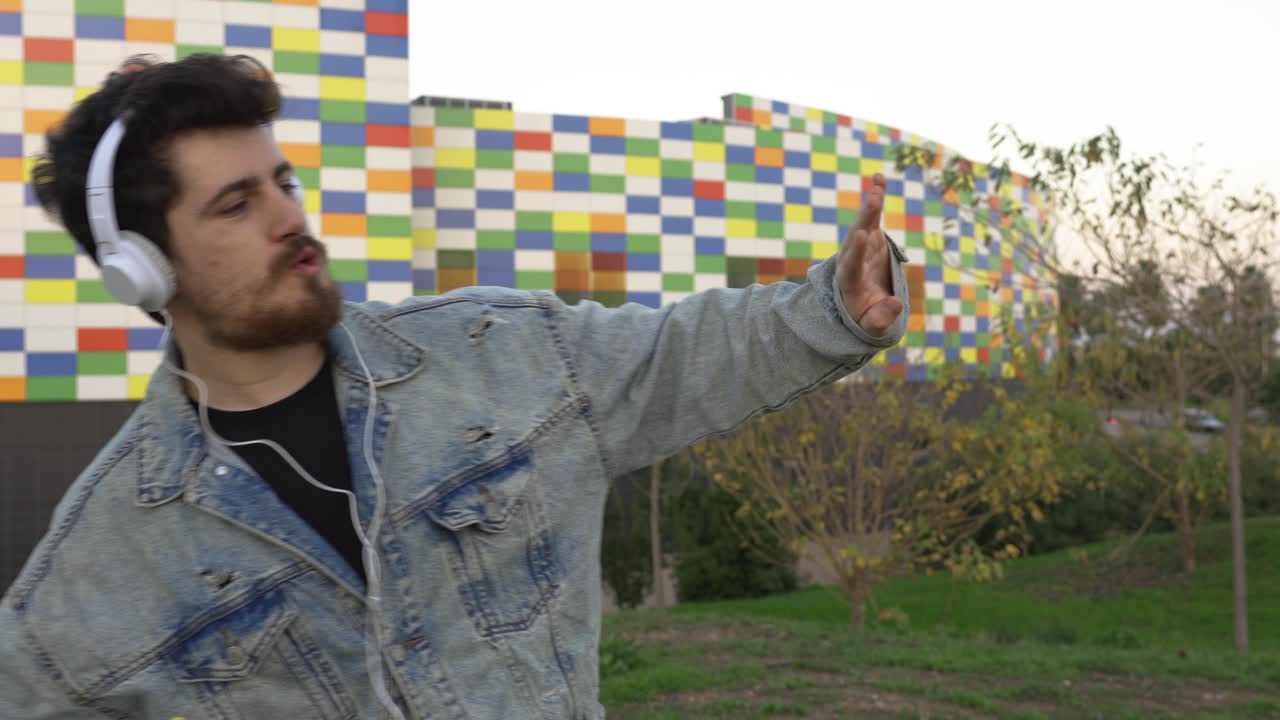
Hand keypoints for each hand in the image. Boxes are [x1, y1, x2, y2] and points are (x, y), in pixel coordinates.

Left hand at [836, 174, 903, 336]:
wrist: (863, 304)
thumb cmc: (867, 318)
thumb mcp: (873, 326)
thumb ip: (880, 319)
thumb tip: (894, 304)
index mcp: (848, 283)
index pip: (850, 265)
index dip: (856, 251)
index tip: (861, 236)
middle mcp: (850, 261)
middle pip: (855, 240)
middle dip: (863, 221)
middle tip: (873, 203)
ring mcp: (859, 247)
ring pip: (862, 225)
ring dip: (870, 207)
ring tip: (877, 189)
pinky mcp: (869, 238)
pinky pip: (871, 217)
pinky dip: (875, 199)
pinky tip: (878, 178)